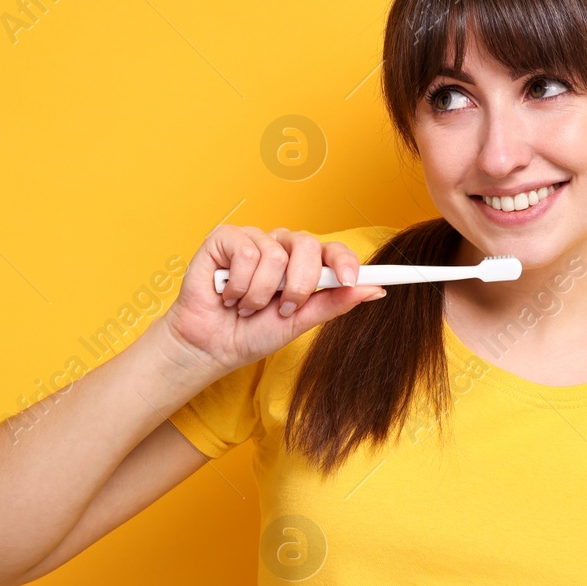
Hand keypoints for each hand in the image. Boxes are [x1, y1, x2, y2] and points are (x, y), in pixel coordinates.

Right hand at [161, 225, 385, 374]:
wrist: (211, 346)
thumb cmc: (252, 333)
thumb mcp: (300, 322)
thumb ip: (333, 303)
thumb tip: (375, 290)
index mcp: (303, 264)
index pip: (332, 250)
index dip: (346, 261)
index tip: (351, 280)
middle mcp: (280, 246)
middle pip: (308, 246)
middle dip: (299, 286)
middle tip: (282, 309)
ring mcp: (253, 240)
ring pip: (276, 256)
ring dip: (261, 294)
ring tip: (246, 306)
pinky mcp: (225, 238)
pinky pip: (246, 252)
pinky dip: (239, 283)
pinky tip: (227, 294)